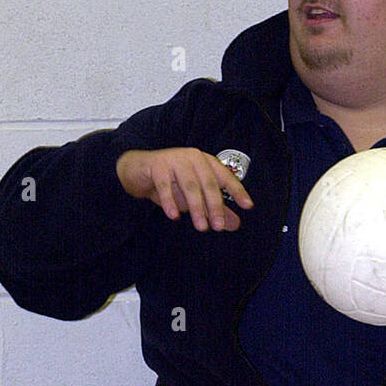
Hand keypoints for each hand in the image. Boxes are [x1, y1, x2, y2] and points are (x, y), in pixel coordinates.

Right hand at [116, 148, 253, 229]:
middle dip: (215, 206)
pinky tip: (174, 216)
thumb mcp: (195, 197)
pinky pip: (165, 185)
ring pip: (190, 185)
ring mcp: (175, 159)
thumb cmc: (170, 182)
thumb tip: (235, 224)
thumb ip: (215, 208)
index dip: (237, 191)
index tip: (247, 206)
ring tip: (201, 226)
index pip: (225, 177)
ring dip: (196, 207)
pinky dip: (170, 201)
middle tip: (218, 227)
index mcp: (205, 162)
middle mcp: (193, 158)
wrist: (138, 171)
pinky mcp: (157, 165)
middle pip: (208, 183)